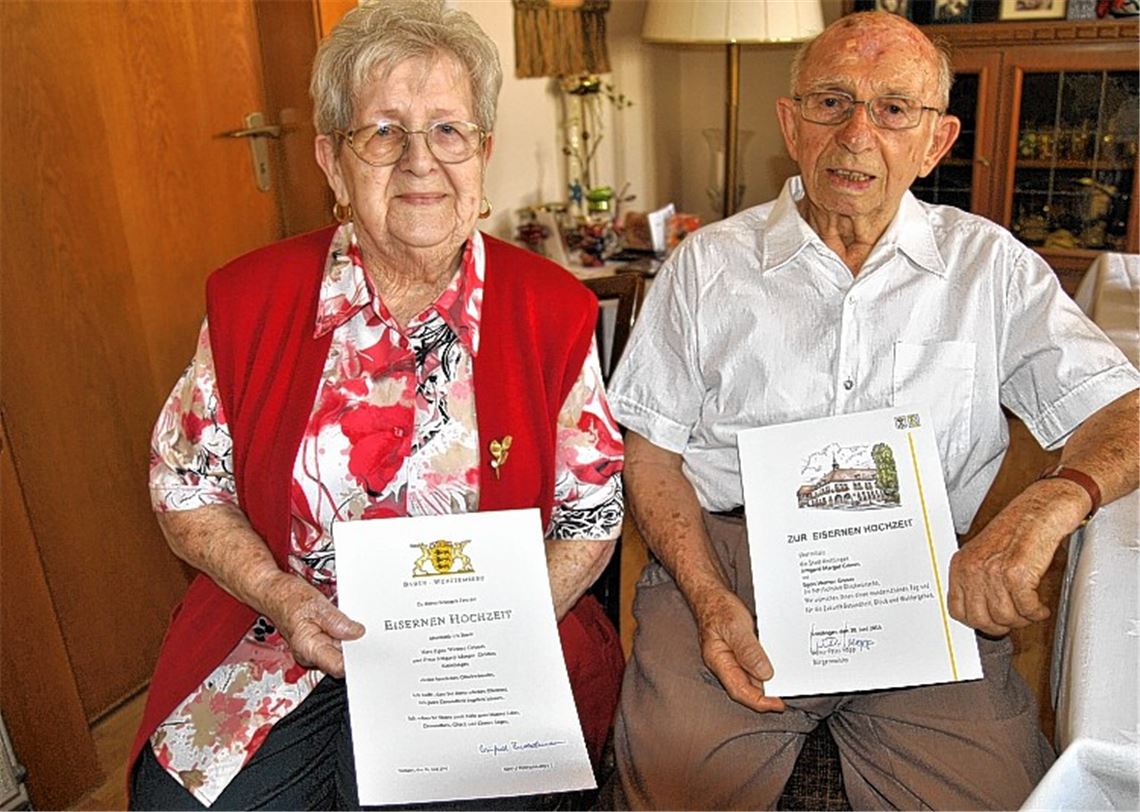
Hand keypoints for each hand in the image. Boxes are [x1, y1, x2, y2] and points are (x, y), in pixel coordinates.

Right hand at [260, 571, 364, 676]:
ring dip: (350, 641)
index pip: (337, 667)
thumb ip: (336, 621)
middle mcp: (310, 654)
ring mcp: (314, 649)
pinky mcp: (318, 641)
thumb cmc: (287, 598)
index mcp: (307, 648)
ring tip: (356, 626)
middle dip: (355, 649)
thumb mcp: (316, 604)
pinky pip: (336, 643)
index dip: (355, 659)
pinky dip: (344, 635)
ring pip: (339, 651)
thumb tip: (356, 632)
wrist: (273, 592)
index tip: (369, 649)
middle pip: (341, 660)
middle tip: (367, 634)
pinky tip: (347, 625)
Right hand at [693, 587, 784, 712]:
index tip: (778, 704)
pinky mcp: (741, 651)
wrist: (712, 593)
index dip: (759, 702)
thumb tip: (764, 674)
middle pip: (747, 688)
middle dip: (767, 695)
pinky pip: (755, 665)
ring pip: (752, 678)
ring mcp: (733, 658)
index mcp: (719, 662)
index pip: (739, 691)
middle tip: (788, 693)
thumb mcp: (735, 626)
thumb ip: (748, 650)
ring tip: (787, 680)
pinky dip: (767, 667)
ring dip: (769, 681)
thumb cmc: (718, 607)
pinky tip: (778, 665)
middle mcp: (725, 664)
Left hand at [948, 481, 1077, 635]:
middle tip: (1015, 619)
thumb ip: (976, 579)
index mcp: (961, 564)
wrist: (1039, 510)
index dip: (978, 623)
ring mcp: (993, 571)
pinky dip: (1036, 612)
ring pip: (1005, 617)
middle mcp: (973, 568)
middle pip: (981, 619)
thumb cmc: (1016, 529)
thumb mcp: (983, 553)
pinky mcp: (1017, 573)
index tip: (991, 623)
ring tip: (1029, 610)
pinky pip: (1026, 608)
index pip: (957, 610)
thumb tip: (979, 610)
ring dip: (1022, 619)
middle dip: (1002, 625)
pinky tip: (1039, 607)